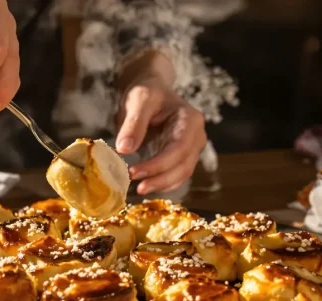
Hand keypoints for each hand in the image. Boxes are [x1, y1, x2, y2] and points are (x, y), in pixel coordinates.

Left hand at [116, 73, 206, 194]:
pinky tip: (145, 185)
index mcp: (190, 119)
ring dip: (161, 184)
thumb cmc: (147, 92)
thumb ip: (133, 124)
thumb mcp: (138, 101)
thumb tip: (124, 150)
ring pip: (182, 174)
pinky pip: (176, 176)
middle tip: (136, 188)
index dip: (158, 164)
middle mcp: (197, 136)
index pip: (178, 148)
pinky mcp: (183, 157)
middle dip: (160, 179)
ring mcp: (192, 148)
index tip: (134, 172)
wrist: (152, 91)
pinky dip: (162, 183)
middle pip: (183, 165)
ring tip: (138, 189)